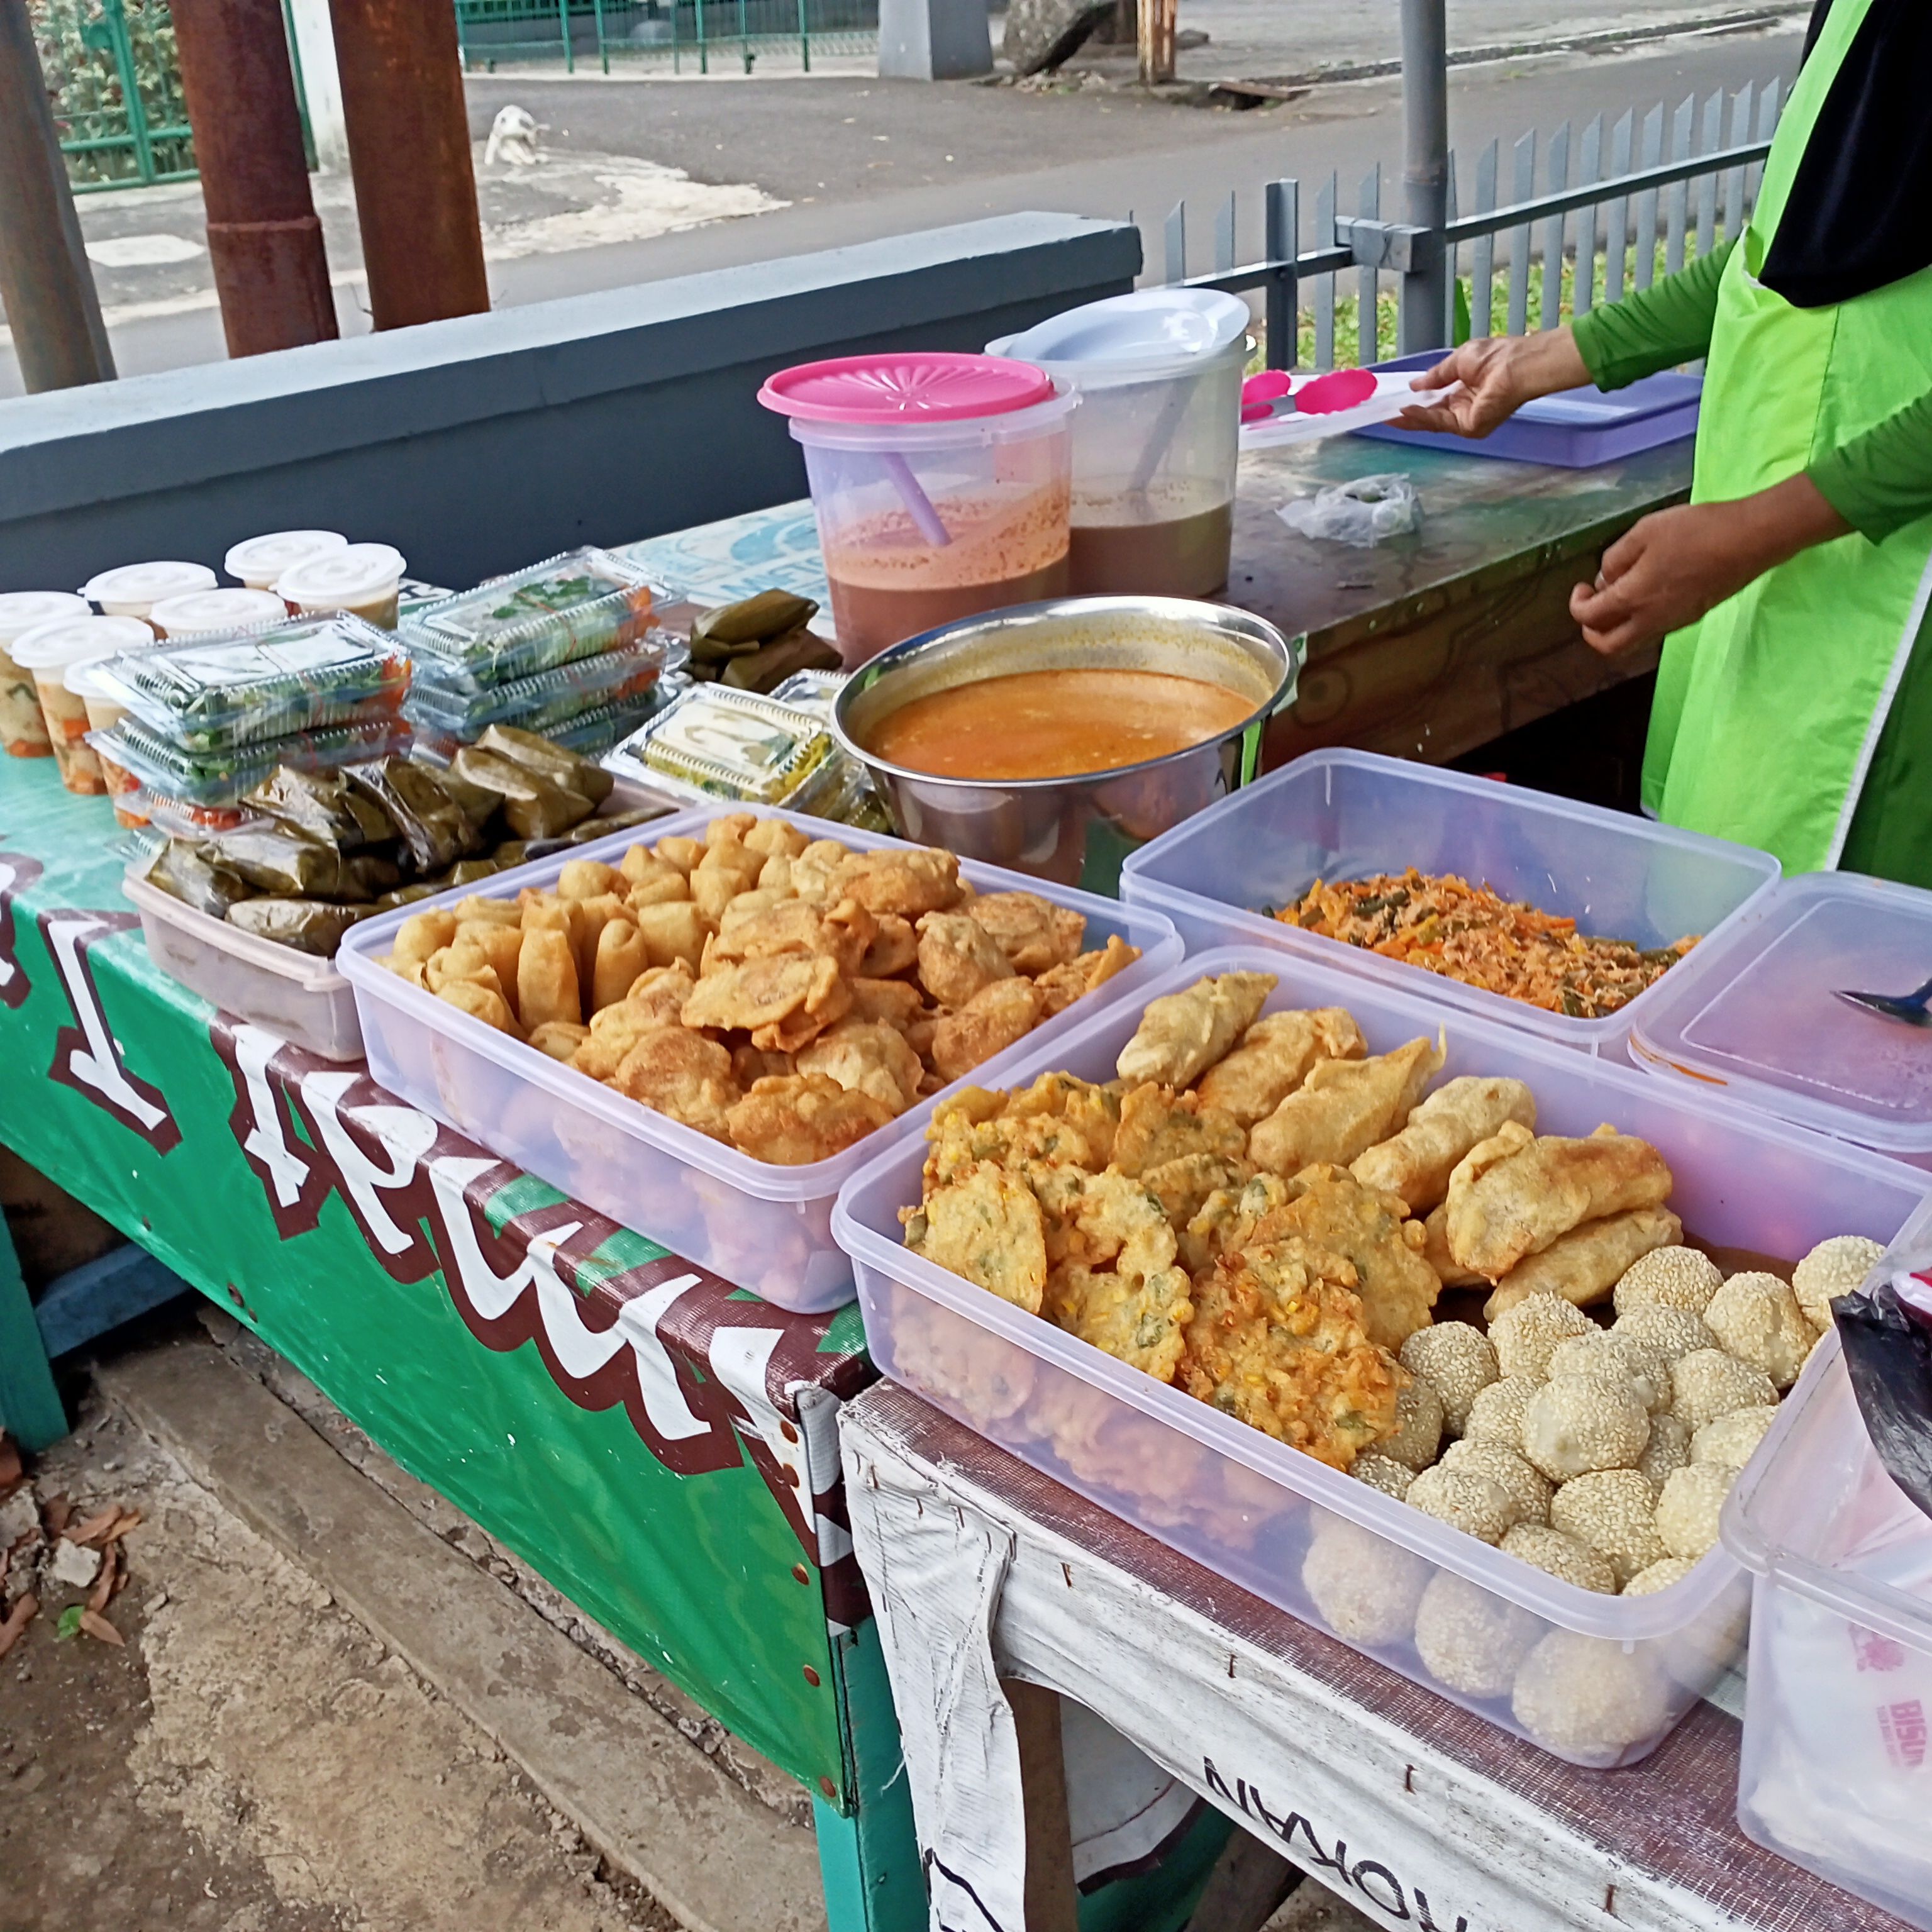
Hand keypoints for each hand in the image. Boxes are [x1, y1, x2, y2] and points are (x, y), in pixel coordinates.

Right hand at [1393, 330, 1590, 437]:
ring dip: (1410, 418)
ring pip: (1432, 422)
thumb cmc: (1495, 356)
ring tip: (1388, 415)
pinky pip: (1440, 423)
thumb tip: (1415, 385)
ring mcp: (1467, 420)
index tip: (1395, 400)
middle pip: (1430, 415)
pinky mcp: (1469, 427)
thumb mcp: (1457, 361)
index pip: (1435, 401)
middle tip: (1384, 413)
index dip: (1415, 401)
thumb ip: (1436, 376)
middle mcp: (1464, 409)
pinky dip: (1421, 418)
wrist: (1517, 365)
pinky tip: (1404, 412)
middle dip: (1408, 414)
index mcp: (1464, 392)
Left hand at [1570, 476, 1850, 656]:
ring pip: (1632, 642)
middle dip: (1592, 631)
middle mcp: (1651, 620)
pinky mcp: (1691, 617)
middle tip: (1593, 605)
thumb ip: (1617, 557)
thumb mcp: (1646, 531)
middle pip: (1608, 646)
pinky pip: (1654, 631)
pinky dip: (1639, 621)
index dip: (1577, 605)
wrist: (1751, 540)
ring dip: (1616, 627)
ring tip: (1620, 594)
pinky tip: (1646, 592)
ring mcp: (1673, 623)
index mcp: (1633, 599)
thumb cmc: (1697, 531)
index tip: (1581, 587)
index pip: (1590, 618)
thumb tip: (1605, 578)